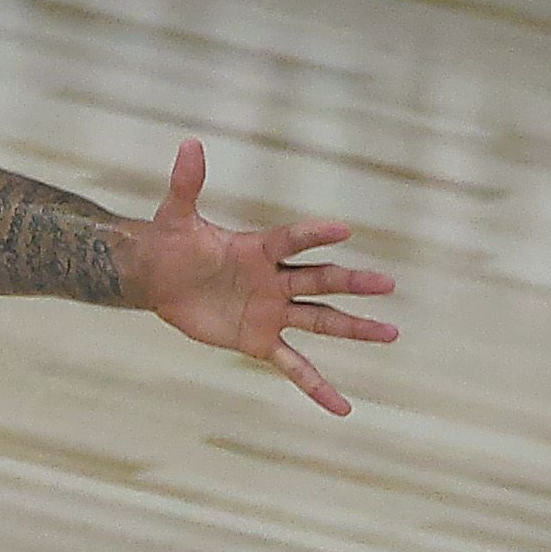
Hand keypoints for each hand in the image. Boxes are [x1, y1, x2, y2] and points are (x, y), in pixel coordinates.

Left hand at [124, 140, 395, 414]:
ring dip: (354, 328)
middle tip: (387, 284)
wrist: (159, 279)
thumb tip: (188, 144)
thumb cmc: (171, 244)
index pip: (293, 241)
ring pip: (321, 321)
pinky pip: (294, 366)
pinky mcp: (260, 340)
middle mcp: (275, 280)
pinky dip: (316, 386)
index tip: (343, 230)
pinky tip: (343, 407)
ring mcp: (273, 311)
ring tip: (390, 333)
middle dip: (351, 284)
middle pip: (320, 281)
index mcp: (260, 248)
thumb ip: (186, 185)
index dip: (315, 235)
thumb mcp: (175, 217)